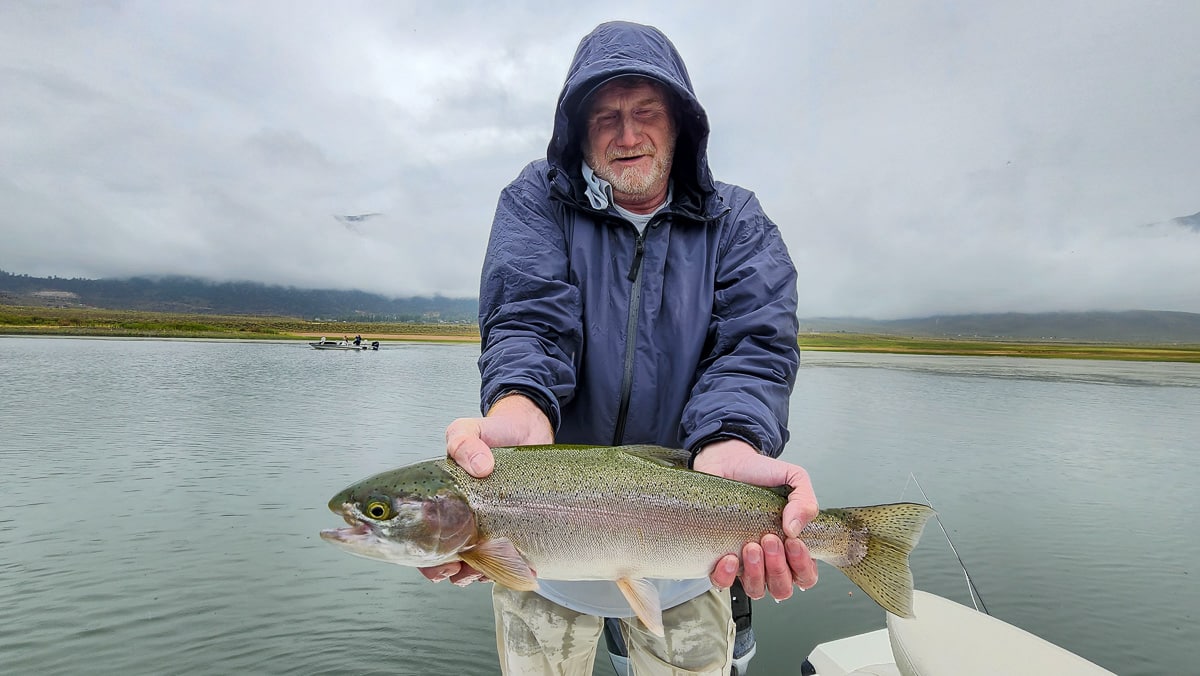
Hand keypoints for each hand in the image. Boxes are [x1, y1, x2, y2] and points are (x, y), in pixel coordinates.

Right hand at [419, 393, 552, 585]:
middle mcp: (454, 519)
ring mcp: (481, 528)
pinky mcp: (509, 533)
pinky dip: (506, 569)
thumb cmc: (492, 433)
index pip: (412, 537)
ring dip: (472, 573)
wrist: (529, 432)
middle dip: (444, 571)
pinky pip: (501, 564)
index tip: (440, 559)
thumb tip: (480, 466)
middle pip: (436, 560)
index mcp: (435, 501)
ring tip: (485, 564)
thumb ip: (465, 442)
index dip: (419, 557)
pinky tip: (518, 563)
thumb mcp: (470, 430)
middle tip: (457, 566)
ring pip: (467, 567)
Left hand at [693, 439, 819, 600]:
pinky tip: (729, 558)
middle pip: (782, 588)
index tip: (793, 541)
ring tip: (751, 546)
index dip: (802, 566)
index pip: (805, 575)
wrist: (727, 462)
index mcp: (791, 547)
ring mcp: (744, 562)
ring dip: (757, 573)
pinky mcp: (718, 559)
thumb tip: (794, 529)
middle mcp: (770, 560)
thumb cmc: (761, 473)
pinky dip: (727, 576)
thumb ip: (805, 501)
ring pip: (757, 590)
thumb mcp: (793, 478)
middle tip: (768, 539)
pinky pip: (723, 583)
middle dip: (778, 567)